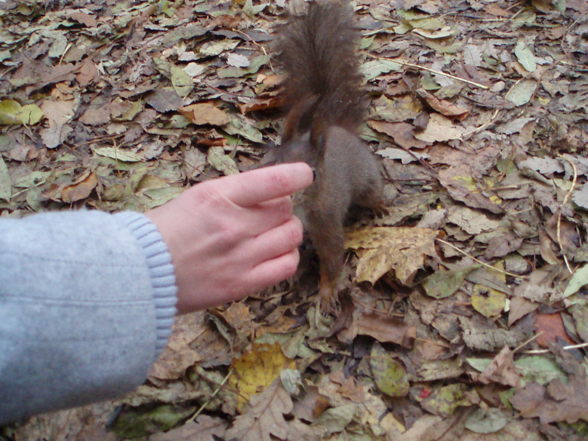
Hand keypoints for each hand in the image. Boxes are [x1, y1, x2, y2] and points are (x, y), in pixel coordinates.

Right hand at [146, 163, 312, 312]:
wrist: (138, 274)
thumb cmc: (164, 231)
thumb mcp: (196, 197)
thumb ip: (235, 193)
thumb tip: (273, 191)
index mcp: (218, 196)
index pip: (275, 180)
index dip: (298, 175)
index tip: (305, 174)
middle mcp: (234, 225)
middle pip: (286, 209)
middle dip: (281, 207)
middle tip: (267, 212)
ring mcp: (240, 256)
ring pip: (291, 235)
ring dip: (286, 230)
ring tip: (271, 233)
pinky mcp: (242, 283)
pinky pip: (286, 265)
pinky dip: (288, 255)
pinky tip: (275, 253)